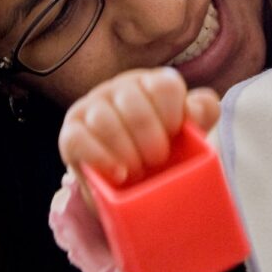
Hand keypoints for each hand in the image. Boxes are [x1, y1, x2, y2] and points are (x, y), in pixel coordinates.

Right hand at [58, 67, 219, 184]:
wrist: (130, 187)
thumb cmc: (161, 153)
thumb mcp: (188, 134)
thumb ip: (202, 114)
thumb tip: (194, 110)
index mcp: (149, 84)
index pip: (163, 85)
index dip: (173, 114)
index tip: (175, 136)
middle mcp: (118, 89)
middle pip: (133, 101)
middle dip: (150, 138)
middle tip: (157, 162)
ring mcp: (91, 108)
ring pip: (104, 119)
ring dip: (126, 151)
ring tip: (137, 173)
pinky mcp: (70, 133)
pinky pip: (78, 139)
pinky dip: (100, 158)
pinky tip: (118, 174)